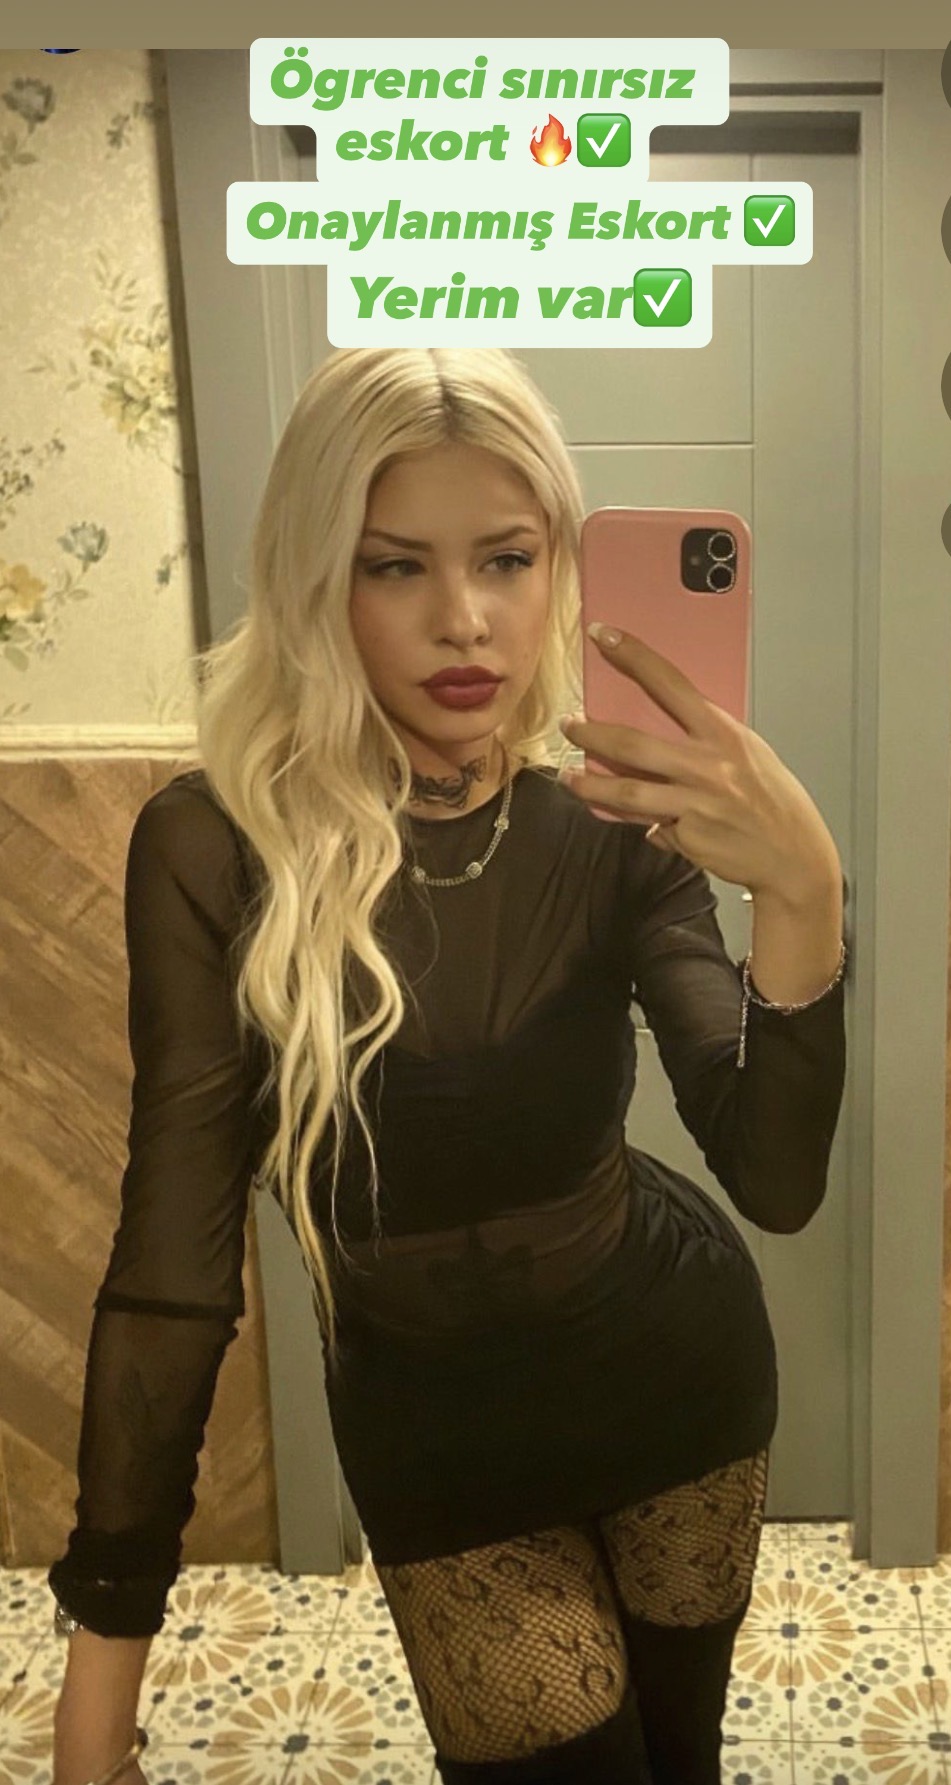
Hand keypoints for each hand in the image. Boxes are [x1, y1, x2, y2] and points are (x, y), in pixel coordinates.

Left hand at [558, 623, 840, 898]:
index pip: (670, 684)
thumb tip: (664, 735)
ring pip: (627, 791)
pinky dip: (634, 821)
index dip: (634, 656)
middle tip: (568, 723)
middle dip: (592, 731)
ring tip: (569, 776)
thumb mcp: (748, 755)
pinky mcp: (687, 835)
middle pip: (633, 742)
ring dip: (590, 784)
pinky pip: (648, 824)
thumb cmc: (773, 800)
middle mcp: (708, 764)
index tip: (602, 634)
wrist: (794, 856)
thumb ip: (706, 742)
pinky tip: (622, 817)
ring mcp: (695, 802)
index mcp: (723, 733)